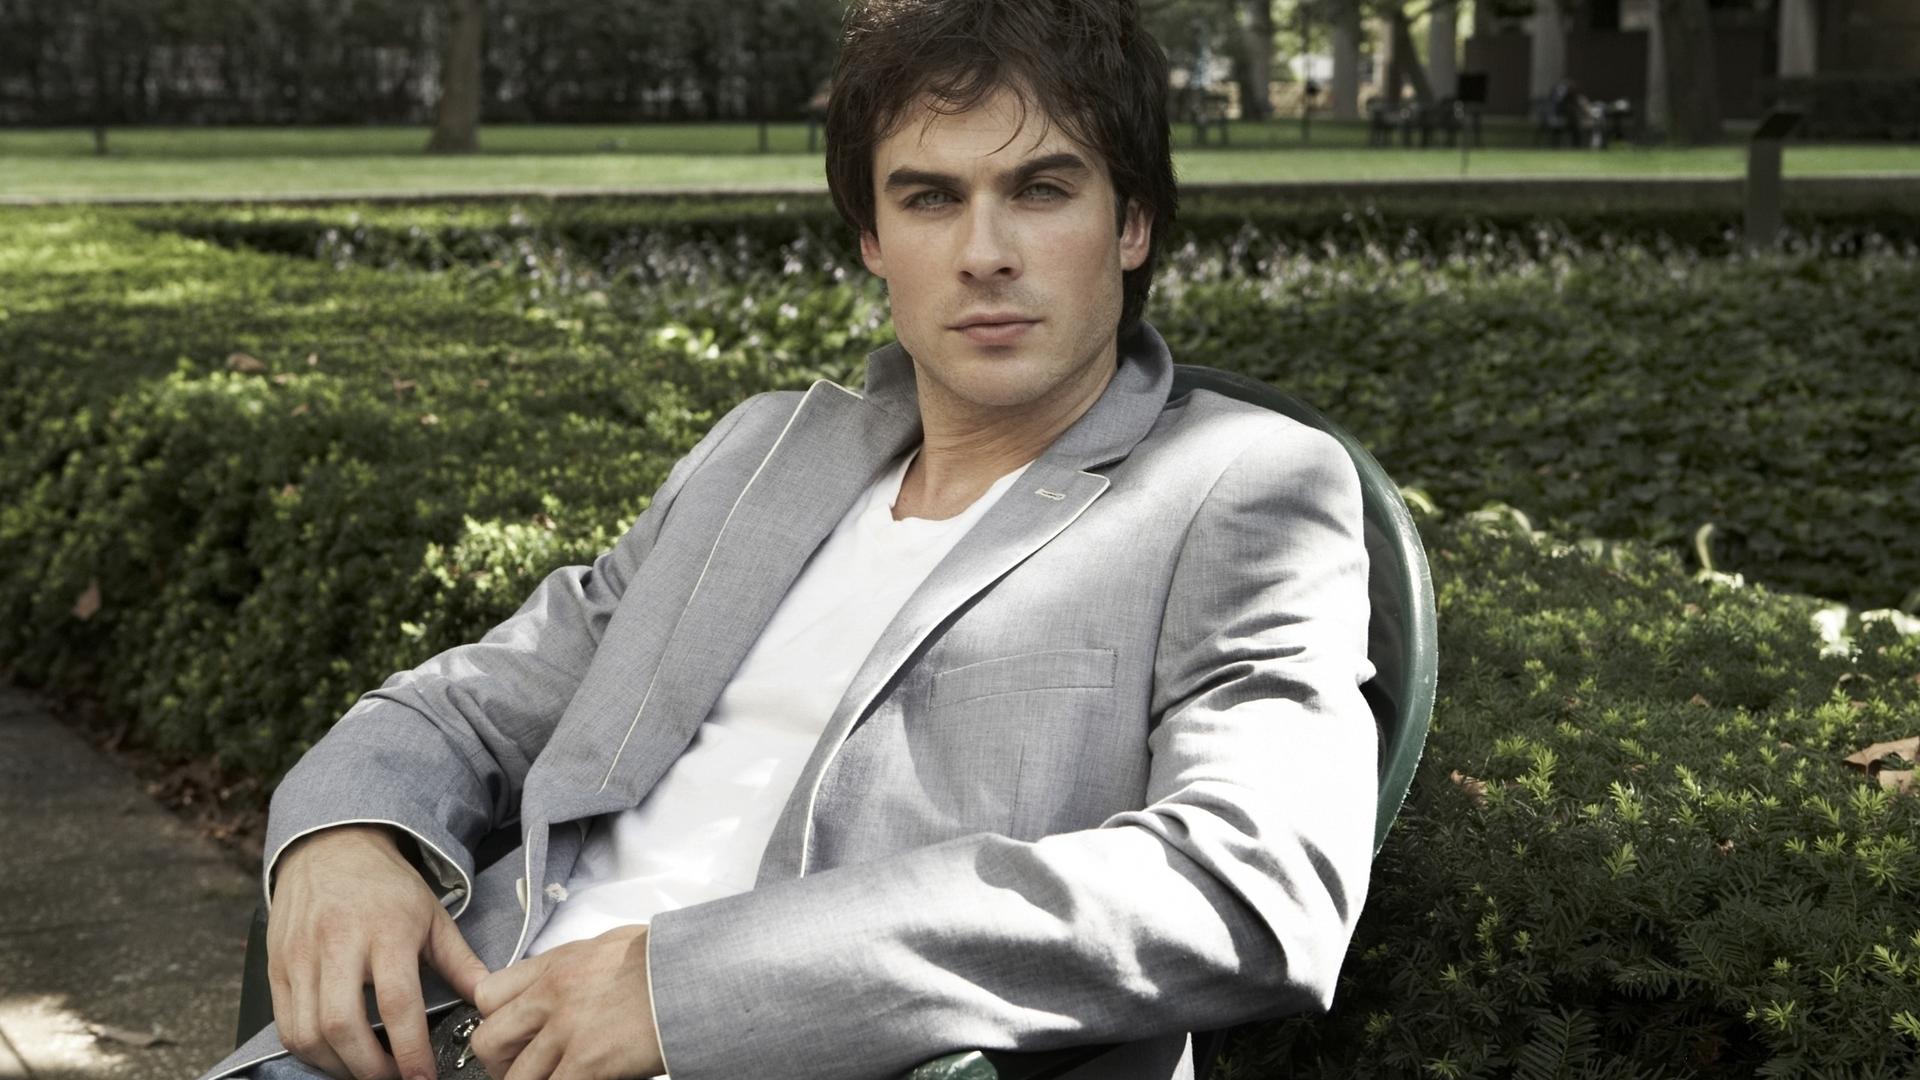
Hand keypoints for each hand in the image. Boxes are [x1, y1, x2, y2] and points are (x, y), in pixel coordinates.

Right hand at [268, 824, 490, 1079]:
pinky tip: (336, 1055)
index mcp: (386, 929)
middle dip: (370, 1067)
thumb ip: (460, 962)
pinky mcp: (276, 967)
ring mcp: (301, 956)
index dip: (410, 1049)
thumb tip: (488, 1000)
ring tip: (368, 1072)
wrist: (331, 847)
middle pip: (343, 1024)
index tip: (424, 1077)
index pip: (397, 1001)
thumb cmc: (387, 886)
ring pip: (308, 1031)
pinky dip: (311, 1052)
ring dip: (338, 1065)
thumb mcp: (433, 915)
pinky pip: (286, 1025)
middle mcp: (338, 943)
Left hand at [470, 925, 663, 1079]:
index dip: (494, 1020)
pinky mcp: (586, 1062)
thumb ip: (575, 967)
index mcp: (555, 965)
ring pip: (514, 1076)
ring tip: (552, 1079)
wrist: (694, 974)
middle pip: (489, 1040)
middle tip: (519, 1070)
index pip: (488, 994)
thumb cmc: (665, 960)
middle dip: (499, 1063)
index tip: (508, 1034)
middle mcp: (551, 996)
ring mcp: (566, 1031)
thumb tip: (565, 982)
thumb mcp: (607, 946)